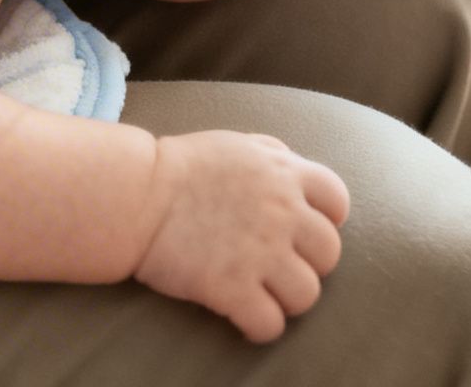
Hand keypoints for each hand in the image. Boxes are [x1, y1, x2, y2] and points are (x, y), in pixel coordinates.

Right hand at [134, 131, 349, 341]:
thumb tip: (290, 164)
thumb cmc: (177, 167)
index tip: (302, 230)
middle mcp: (282, 213)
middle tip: (277, 265)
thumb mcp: (232, 144)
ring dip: (287, 298)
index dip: (326, 219)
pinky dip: (261, 327)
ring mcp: (261, 253)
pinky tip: (245, 319)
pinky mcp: (233, 288)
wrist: (134, 195)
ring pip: (307, 295)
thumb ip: (270, 152)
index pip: (337, 201)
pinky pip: (270, 325)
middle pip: (328, 254)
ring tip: (263, 295)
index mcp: (283, 173)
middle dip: (307, 262)